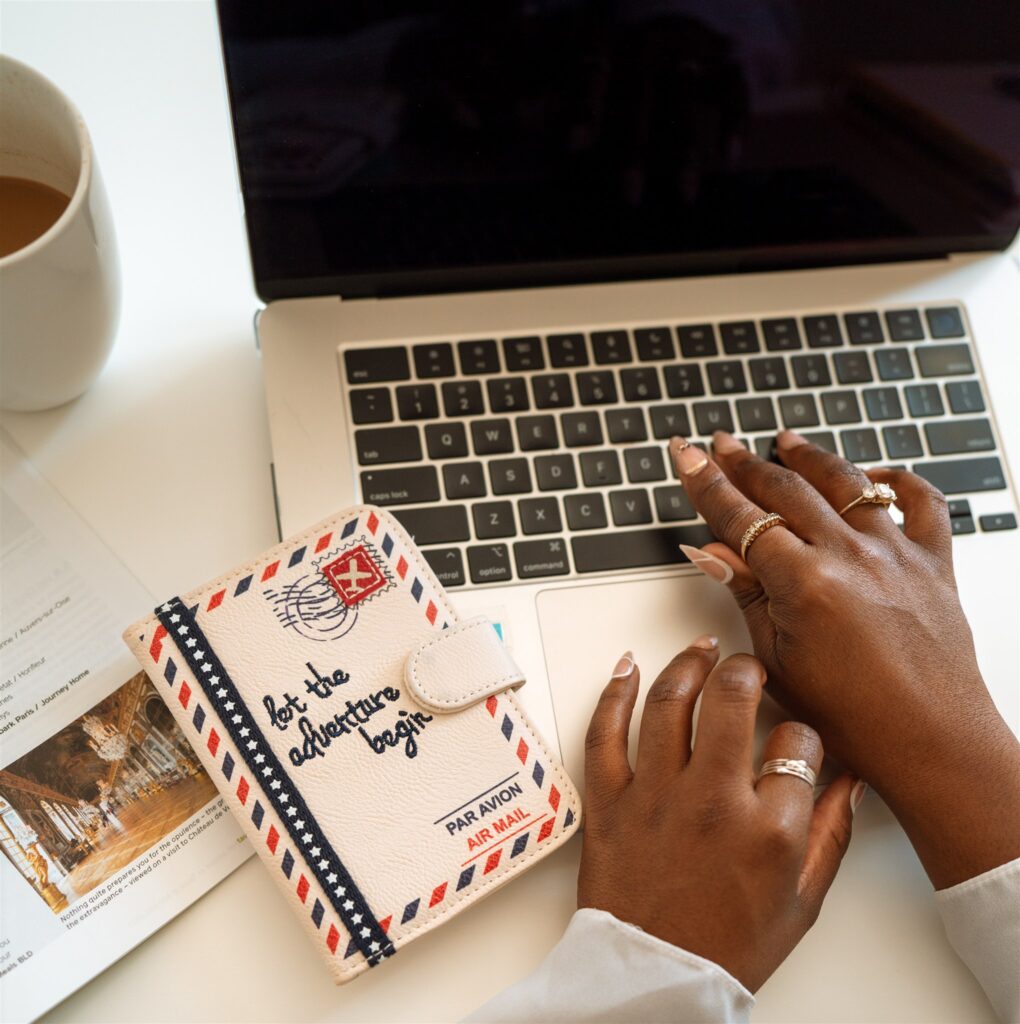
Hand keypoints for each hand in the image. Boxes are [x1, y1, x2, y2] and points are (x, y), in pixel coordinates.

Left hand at [579, 640, 855, 991]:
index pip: (796, 742)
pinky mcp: (609, 802)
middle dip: (745, 668)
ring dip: (687, 663)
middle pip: (730, 699)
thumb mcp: (802, 899)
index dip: (800, 731)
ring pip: (668, 702)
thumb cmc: (728, 945)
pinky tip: (628, 667)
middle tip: (746, 665)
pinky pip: (604, 733)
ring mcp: (655, 797)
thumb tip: (850, 778)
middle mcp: (711, 801)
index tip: (792, 735)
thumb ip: (831, 832)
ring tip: (700, 649)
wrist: (657, 978)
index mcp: (769, 828)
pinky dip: (613, 692)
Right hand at [669, 430, 1019, 888]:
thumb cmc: (856, 718)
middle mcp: (851, 556)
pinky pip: (922, 503)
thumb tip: (711, 552)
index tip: (687, 455)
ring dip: (809, 458)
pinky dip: (898, 481)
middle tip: (721, 444)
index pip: (740, 517)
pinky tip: (876, 473)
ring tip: (786, 441)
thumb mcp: (778, 659)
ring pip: (846, 483)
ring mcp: (896, 554)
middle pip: (786, 490)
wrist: (933, 743)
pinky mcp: (934, 563)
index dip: (706, 482)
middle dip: (745, 463)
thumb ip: (747, 594)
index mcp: (806, 583)